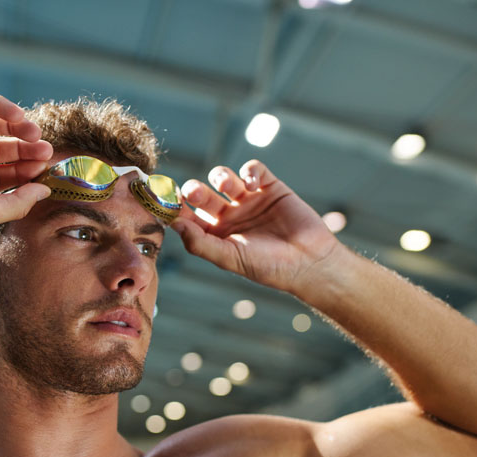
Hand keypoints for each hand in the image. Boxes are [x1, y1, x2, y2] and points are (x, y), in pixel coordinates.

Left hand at [171, 160, 340, 293]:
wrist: (309, 262)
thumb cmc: (268, 267)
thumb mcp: (230, 258)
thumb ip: (200, 243)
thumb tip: (174, 224)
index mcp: (215, 233)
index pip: (188, 216)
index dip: (176, 208)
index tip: (167, 202)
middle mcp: (228, 215)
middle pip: (202, 195)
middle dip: (195, 190)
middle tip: (194, 192)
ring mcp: (248, 200)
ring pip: (224, 178)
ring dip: (220, 177)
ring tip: (226, 187)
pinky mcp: (270, 187)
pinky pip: (253, 170)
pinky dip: (249, 171)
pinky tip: (251, 183)